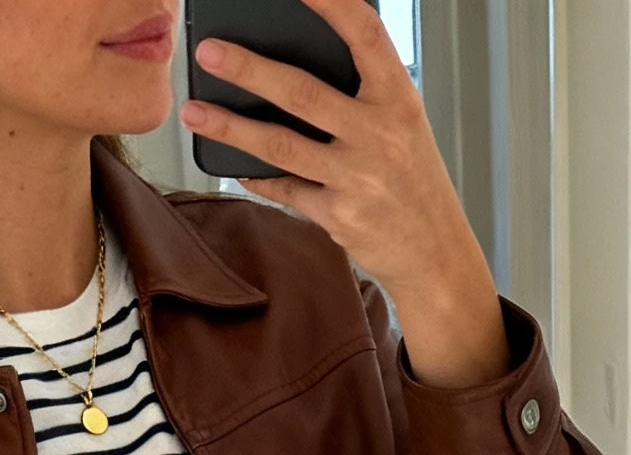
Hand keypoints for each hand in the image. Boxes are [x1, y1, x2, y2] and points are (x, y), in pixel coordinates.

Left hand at [180, 0, 509, 389]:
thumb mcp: (404, 123)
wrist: (435, 253)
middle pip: (303, 93)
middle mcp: (379, 136)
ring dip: (231, 128)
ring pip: (281, 146)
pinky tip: (234, 164)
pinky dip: (257, 176)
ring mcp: (357, 178)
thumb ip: (363, 92)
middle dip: (249, 70)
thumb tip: (301, 58)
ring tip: (195, 111)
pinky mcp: (338, 216)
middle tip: (209, 52)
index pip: (363, 36)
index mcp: (399, 99)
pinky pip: (286, 189)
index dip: (330, 4)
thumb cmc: (414, 181)